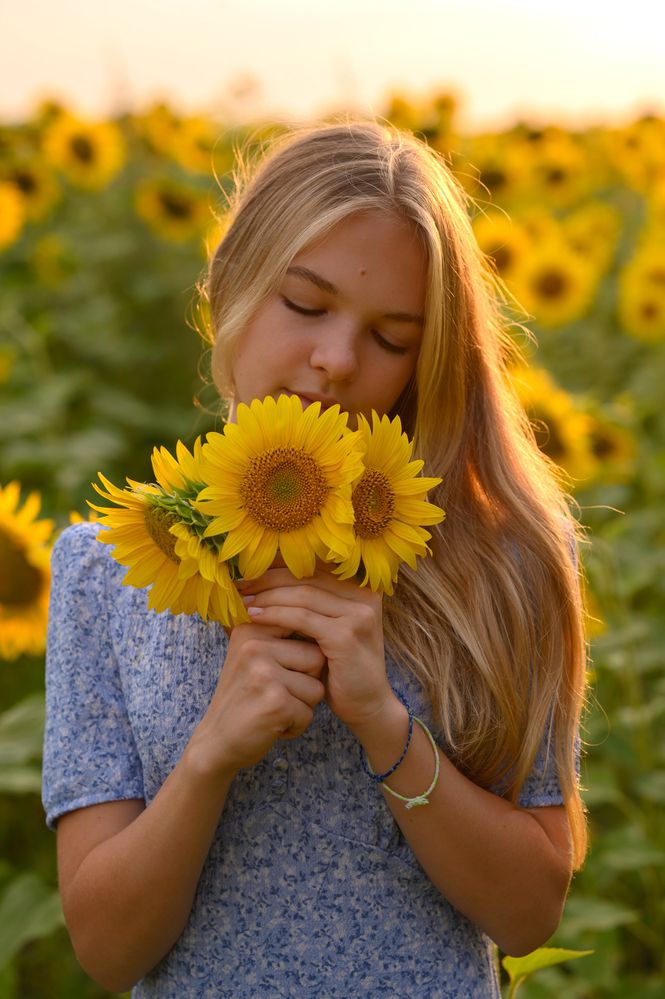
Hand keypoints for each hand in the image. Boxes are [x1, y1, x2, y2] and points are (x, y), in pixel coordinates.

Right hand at [188, 620, 325, 776]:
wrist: (216, 741)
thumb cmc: (244, 697)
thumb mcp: (252, 656)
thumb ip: (279, 634)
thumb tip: (320, 615)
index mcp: (251, 629)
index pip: (304, 627)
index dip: (304, 656)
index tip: (286, 671)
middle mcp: (255, 646)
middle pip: (317, 658)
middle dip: (307, 682)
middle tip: (277, 694)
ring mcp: (264, 674)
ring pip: (317, 687)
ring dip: (302, 706)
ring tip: (274, 708)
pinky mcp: (275, 702)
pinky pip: (309, 712)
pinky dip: (296, 725)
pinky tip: (272, 725)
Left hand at [239, 568, 394, 729]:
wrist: (366, 705)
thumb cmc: (340, 668)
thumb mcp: (326, 629)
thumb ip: (309, 605)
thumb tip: (264, 579)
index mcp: (362, 588)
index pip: (314, 566)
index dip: (280, 566)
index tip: (249, 571)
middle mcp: (365, 594)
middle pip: (308, 576)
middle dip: (270, 578)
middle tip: (241, 585)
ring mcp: (358, 614)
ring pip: (303, 594)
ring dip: (268, 596)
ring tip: (243, 601)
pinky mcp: (346, 635)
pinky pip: (302, 618)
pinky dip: (275, 615)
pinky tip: (254, 617)